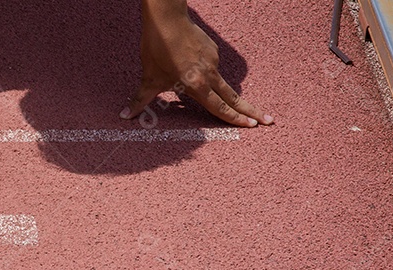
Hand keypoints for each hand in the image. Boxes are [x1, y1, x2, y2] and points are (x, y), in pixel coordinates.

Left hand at [121, 3, 271, 127]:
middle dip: (251, 111)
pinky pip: (211, 67)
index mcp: (197, 85)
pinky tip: (186, 64)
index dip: (234, 119)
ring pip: (219, 81)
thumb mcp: (148, 79)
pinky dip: (205, 72)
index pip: (219, 108)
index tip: (251, 127)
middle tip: (269, 121)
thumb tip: (123, 116)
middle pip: (233, 97)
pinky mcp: (213, 50)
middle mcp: (210, 74)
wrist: (167, 19)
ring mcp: (213, 61)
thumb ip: (139, 100)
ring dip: (215, 89)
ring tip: (186, 76)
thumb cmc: (157, 50)